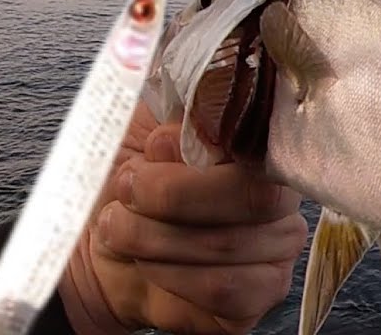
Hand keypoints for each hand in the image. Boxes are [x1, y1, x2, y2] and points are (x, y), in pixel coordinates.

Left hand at [58, 100, 308, 334]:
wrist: (96, 245)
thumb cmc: (128, 178)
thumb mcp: (145, 123)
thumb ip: (183, 100)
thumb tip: (206, 83)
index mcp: (263, 145)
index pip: (272, 137)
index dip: (213, 141)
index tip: (159, 144)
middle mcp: (284, 195)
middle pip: (255, 195)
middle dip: (174, 196)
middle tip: (127, 188)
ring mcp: (279, 248)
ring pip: (229, 245)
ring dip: (156, 238)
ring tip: (121, 227)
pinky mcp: (261, 296)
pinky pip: (226, 289)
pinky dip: (172, 277)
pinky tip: (149, 265)